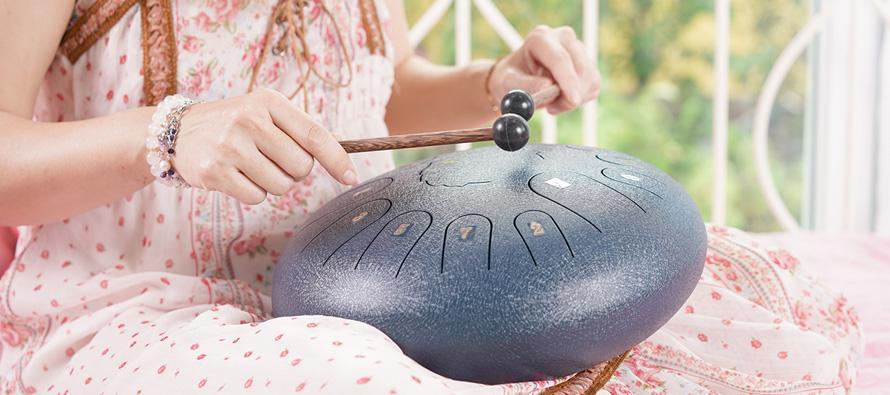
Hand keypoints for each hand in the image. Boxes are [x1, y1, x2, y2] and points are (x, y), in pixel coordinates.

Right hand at [172, 88, 357, 204]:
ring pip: (281, 186)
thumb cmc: (235, 125)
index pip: (314, 135)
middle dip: (293, 171)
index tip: (352, 178)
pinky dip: (252, 192)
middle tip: (271, 159)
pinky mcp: (215, 172)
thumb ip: (299, 130)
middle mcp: (249, 120)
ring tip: (250, 165)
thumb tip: (342, 156)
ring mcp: (230, 146)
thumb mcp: (264, 112)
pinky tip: (235, 175)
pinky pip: (257, 197)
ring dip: (272, 183)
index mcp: (268, 102)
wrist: (178, 131)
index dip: (337, 159)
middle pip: (301, 167)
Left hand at [488, 25, 600, 114]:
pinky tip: (563, 97)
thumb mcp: (508, 83)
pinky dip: (580, 98)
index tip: (572, 101)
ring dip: (574, 99)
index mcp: (540, 38)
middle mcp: (562, 37)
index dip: (568, 80)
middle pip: (579, 69)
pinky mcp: (587, 63)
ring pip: (590, 78)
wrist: (518, 78)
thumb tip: (548, 87)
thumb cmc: (511, 79)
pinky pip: (593, 86)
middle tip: (551, 108)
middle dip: (570, 95)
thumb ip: (525, 85)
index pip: (559, 59)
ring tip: (552, 101)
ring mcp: (578, 48)